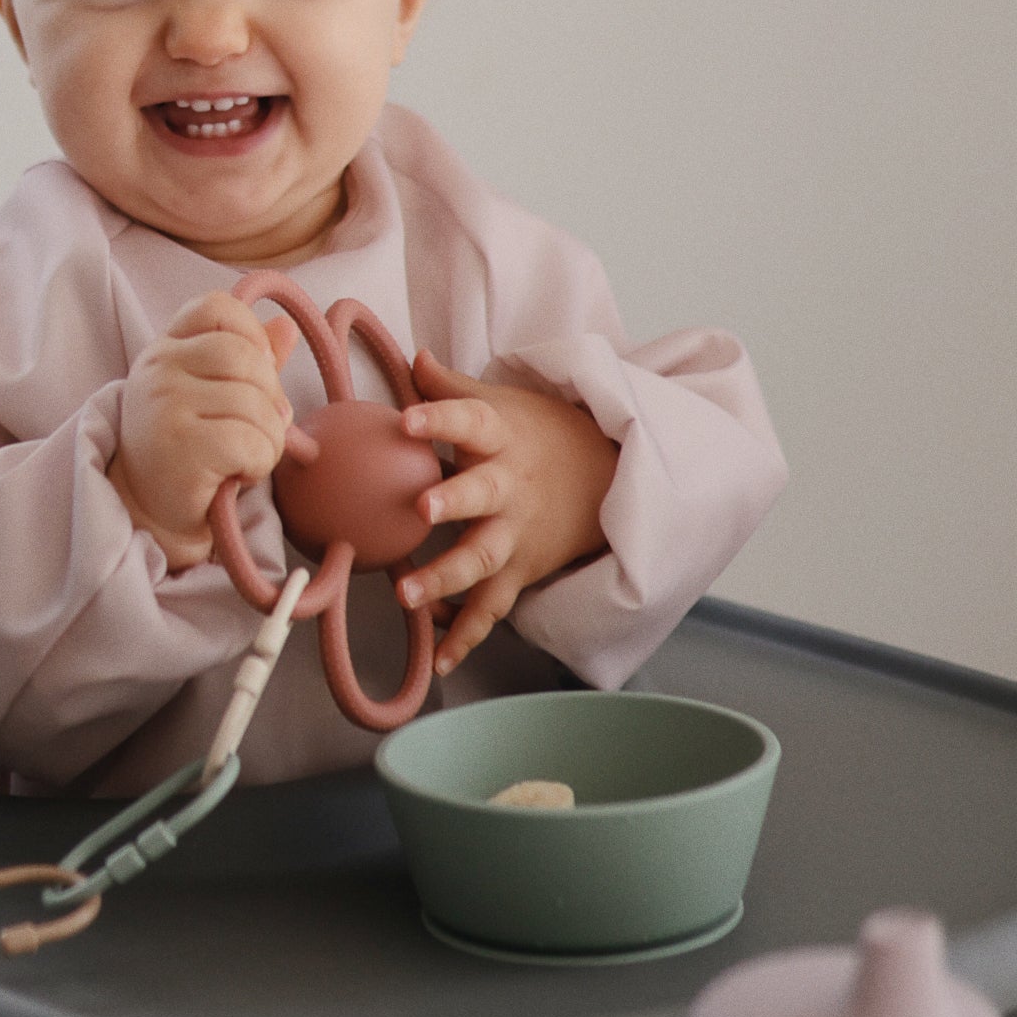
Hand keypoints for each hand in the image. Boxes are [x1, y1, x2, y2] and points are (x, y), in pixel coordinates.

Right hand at [111, 293, 299, 569]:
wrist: (150, 510)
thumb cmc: (189, 448)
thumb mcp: (212, 393)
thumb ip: (249, 358)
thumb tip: (285, 327)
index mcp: (166, 347)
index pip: (218, 308)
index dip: (252, 335)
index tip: (254, 374)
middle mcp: (158, 368)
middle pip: (247, 357)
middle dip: (270, 397)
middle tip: (256, 428)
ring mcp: (165, 405)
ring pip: (257, 404)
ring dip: (270, 439)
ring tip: (247, 456)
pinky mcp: (180, 447)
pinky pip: (251, 442)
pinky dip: (260, 463)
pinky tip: (238, 473)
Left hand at [394, 349, 619, 673]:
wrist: (610, 477)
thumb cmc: (541, 434)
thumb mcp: (504, 402)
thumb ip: (452, 387)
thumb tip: (410, 356)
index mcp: (503, 439)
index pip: (471, 421)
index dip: (440, 418)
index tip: (407, 418)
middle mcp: (511, 488)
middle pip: (483, 495)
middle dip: (454, 501)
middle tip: (421, 508)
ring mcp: (517, 534)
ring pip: (483, 559)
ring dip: (446, 579)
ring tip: (405, 596)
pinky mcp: (521, 571)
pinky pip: (492, 609)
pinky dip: (467, 636)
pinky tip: (438, 660)